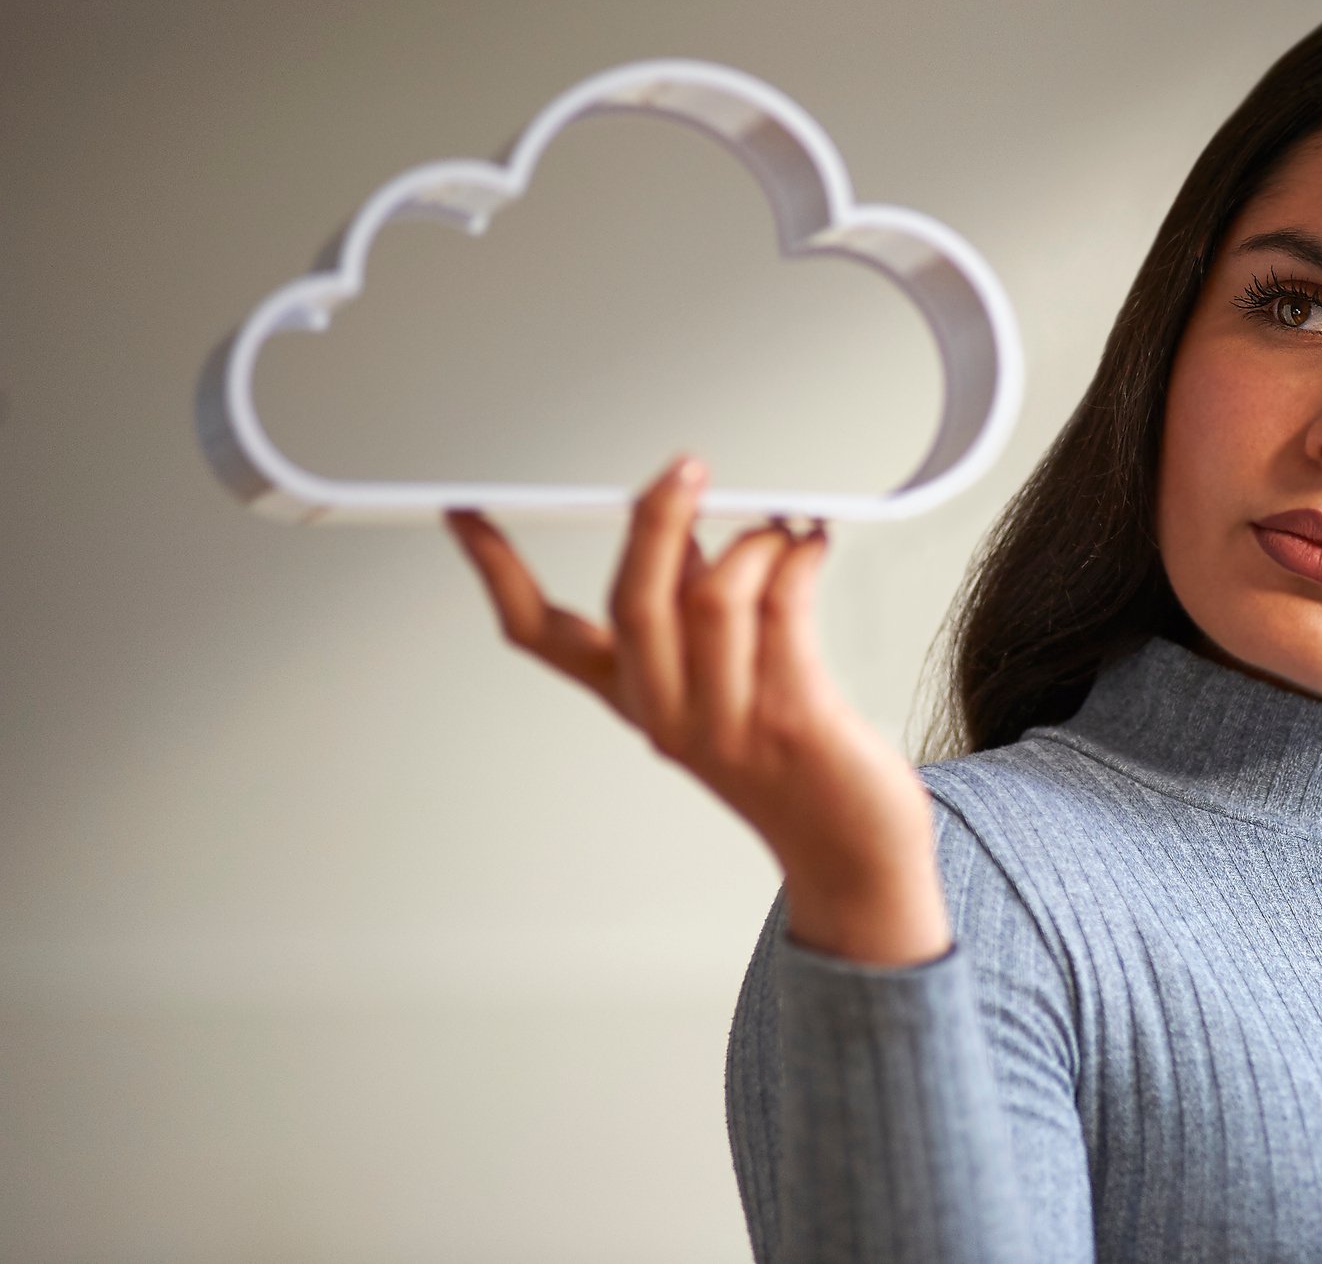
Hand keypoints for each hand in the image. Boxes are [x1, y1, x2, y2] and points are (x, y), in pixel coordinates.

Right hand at [443, 453, 951, 965]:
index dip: (497, 572)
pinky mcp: (792, 718)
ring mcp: (728, 722)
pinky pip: (784, 608)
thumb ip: (689, 613)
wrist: (849, 855)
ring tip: (783, 531)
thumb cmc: (792, 766)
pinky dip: (797, 559)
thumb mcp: (715, 687)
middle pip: (632, 600)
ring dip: (753, 542)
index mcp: (635, 700)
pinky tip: (811, 547)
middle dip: (656, 518)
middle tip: (685, 470)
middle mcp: (668, 715)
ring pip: (713, 596)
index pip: (539, 634)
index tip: (469, 516)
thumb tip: (680, 527)